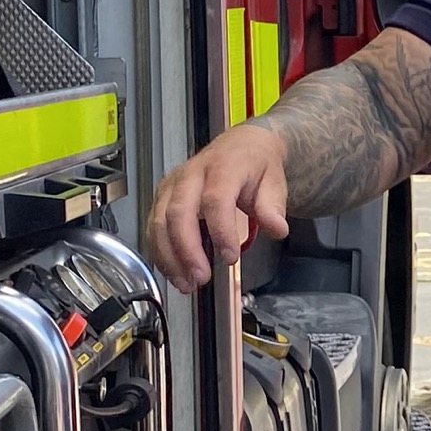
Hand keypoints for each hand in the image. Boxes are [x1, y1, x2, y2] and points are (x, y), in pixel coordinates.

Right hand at [141, 126, 287, 292]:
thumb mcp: (274, 181)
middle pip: (178, 211)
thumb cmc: (255, 166)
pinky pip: (153, 226)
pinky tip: (174, 272)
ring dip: (169, 256)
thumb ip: (273, 206)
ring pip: (159, 221)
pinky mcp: (162, 197)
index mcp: (222, 166)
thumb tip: (277, 228)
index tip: (230, 257)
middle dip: (186, 250)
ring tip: (187, 284)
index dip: (221, 230)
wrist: (240, 146)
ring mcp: (172, 185)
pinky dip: (160, 253)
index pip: (216, 199)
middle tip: (201, 278)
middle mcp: (191, 174)